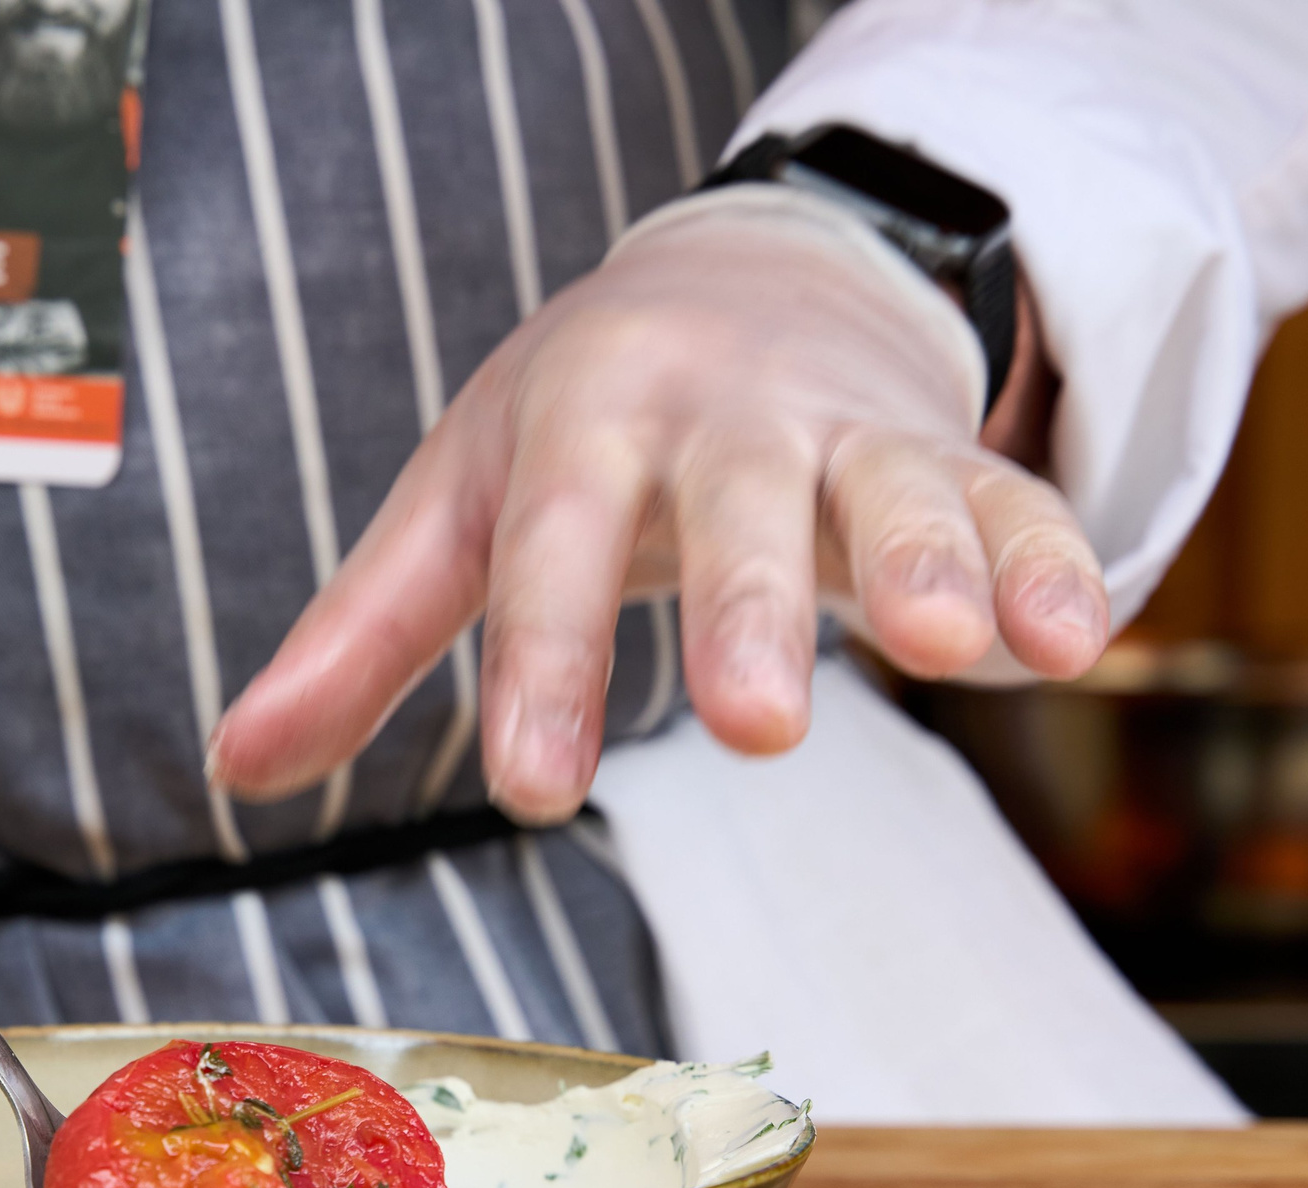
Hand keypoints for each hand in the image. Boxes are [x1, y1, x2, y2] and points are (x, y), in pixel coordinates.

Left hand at [205, 188, 1107, 823]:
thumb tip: (235, 766)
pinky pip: (1009, 496)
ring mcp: (842, 428)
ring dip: (930, 560)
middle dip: (750, 613)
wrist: (738, 277)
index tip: (538, 791)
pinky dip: (1045, 559)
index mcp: (580, 424)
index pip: (554, 552)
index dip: (546, 669)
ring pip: (893, 486)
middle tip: (756, 726)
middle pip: (736, 513)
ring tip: (953, 647)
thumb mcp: (459, 504)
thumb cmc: (574, 424)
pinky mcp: (941, 449)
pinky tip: (1071, 638)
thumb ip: (361, 636)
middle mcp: (717, 418)